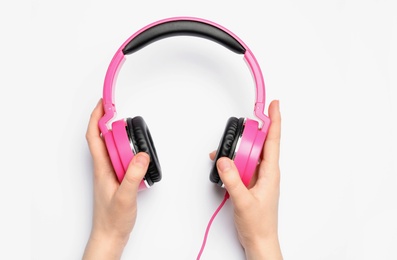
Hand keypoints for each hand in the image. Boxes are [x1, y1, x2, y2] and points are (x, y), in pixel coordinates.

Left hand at [83, 99, 149, 259]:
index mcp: (102, 168)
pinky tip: (135, 152)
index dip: (96, 117)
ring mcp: (110, 173)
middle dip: (107, 120)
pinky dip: (126, 149)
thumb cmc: (112, 219)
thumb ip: (133, 175)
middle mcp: (104, 168)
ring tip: (127, 128)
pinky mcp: (117, 178)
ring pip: (111, 147)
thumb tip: (141, 155)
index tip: (104, 103)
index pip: (94, 137)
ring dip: (117, 135)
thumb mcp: (125, 197)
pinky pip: (119, 157)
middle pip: (101, 138)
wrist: (110, 235)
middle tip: (117, 110)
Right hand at [211, 100, 281, 259]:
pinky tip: (224, 166)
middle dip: (248, 135)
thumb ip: (232, 180)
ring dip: (236, 152)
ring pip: (248, 155)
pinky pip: (242, 166)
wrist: (259, 240)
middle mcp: (266, 172)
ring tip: (223, 154)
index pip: (273, 140)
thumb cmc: (259, 224)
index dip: (275, 120)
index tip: (274, 105)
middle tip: (239, 130)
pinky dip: (232, 163)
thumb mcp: (243, 201)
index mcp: (270, 173)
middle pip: (259, 144)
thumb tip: (223, 160)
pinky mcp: (250, 183)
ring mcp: (258, 177)